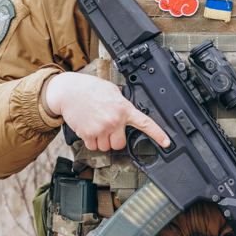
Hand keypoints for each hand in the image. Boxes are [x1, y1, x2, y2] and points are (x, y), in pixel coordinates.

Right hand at [42, 72, 169, 151]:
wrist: (68, 91)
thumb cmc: (89, 89)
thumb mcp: (112, 92)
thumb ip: (122, 105)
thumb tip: (127, 113)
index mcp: (123, 109)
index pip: (145, 123)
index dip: (158, 134)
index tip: (167, 142)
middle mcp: (114, 120)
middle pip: (120, 144)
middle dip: (114, 139)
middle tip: (108, 128)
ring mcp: (101, 129)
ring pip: (106, 147)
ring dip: (101, 140)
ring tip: (96, 125)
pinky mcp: (88, 134)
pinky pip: (93, 146)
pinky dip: (90, 140)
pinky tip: (88, 127)